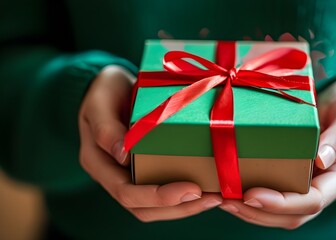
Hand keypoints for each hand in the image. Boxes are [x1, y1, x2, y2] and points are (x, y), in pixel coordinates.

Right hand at [78, 65, 221, 221]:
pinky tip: (207, 188)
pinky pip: (162, 190)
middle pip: (143, 208)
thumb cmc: (103, 91)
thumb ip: (105, 127)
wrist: (110, 86)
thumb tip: (122, 154)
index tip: (192, 189)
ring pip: (154, 206)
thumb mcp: (100, 102)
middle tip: (213, 198)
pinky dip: (184, 195)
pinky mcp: (144, 169)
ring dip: (186, 207)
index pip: (126, 192)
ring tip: (216, 198)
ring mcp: (128, 175)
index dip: (158, 197)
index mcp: (97, 162)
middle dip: (180, 207)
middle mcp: (112, 175)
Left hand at [219, 80, 335, 228]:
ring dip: (250, 212)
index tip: (251, 195)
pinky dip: (251, 201)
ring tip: (222, 201)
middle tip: (227, 202)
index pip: (314, 201)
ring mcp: (308, 185)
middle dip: (258, 213)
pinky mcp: (294, 178)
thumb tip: (322, 159)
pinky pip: (274, 199)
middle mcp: (324, 186)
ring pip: (281, 214)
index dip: (282, 203)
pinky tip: (230, 192)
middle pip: (293, 216)